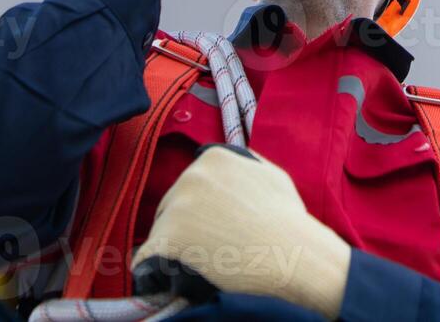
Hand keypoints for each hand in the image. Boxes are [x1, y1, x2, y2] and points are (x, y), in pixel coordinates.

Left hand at [132, 146, 351, 318]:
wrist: (294, 255)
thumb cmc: (289, 221)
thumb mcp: (271, 176)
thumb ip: (244, 165)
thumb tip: (222, 162)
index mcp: (213, 159)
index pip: (191, 185)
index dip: (200, 211)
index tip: (214, 228)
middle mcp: (190, 176)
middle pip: (171, 206)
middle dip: (186, 228)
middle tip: (211, 250)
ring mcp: (177, 207)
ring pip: (160, 232)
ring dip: (175, 250)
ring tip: (202, 265)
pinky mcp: (167, 239)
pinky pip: (145, 259)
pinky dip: (153, 273)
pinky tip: (166, 281)